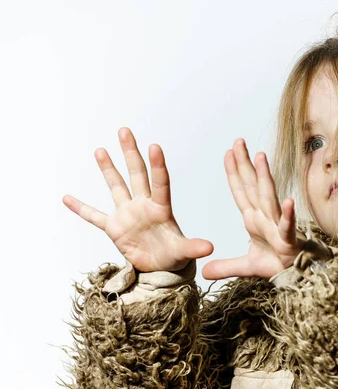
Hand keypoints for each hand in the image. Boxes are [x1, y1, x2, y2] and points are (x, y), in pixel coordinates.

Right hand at [63, 127, 213, 271]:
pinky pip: (94, 216)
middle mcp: (143, 205)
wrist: (160, 269)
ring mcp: (127, 214)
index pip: (160, 182)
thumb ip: (193, 247)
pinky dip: (81, 208)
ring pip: (116, 186)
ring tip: (100, 150)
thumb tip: (209, 248)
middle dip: (131, 153)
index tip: (155, 147)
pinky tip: (67, 197)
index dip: (158, 165)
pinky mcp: (114, 228)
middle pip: (137, 174)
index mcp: (161, 208)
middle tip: (125, 131)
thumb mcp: (183, 252)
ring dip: (108, 169)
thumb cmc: (174, 256)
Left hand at [202, 138, 304, 279]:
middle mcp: (265, 217)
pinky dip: (287, 214)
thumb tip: (204, 272)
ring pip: (269, 198)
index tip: (228, 153)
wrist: (296, 276)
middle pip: (253, 187)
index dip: (234, 173)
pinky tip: (288, 201)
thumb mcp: (245, 267)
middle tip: (238, 142)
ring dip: (265, 177)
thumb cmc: (276, 263)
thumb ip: (226, 267)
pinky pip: (287, 225)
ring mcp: (276, 226)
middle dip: (246, 164)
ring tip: (260, 157)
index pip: (241, 192)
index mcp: (254, 219)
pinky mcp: (288, 240)